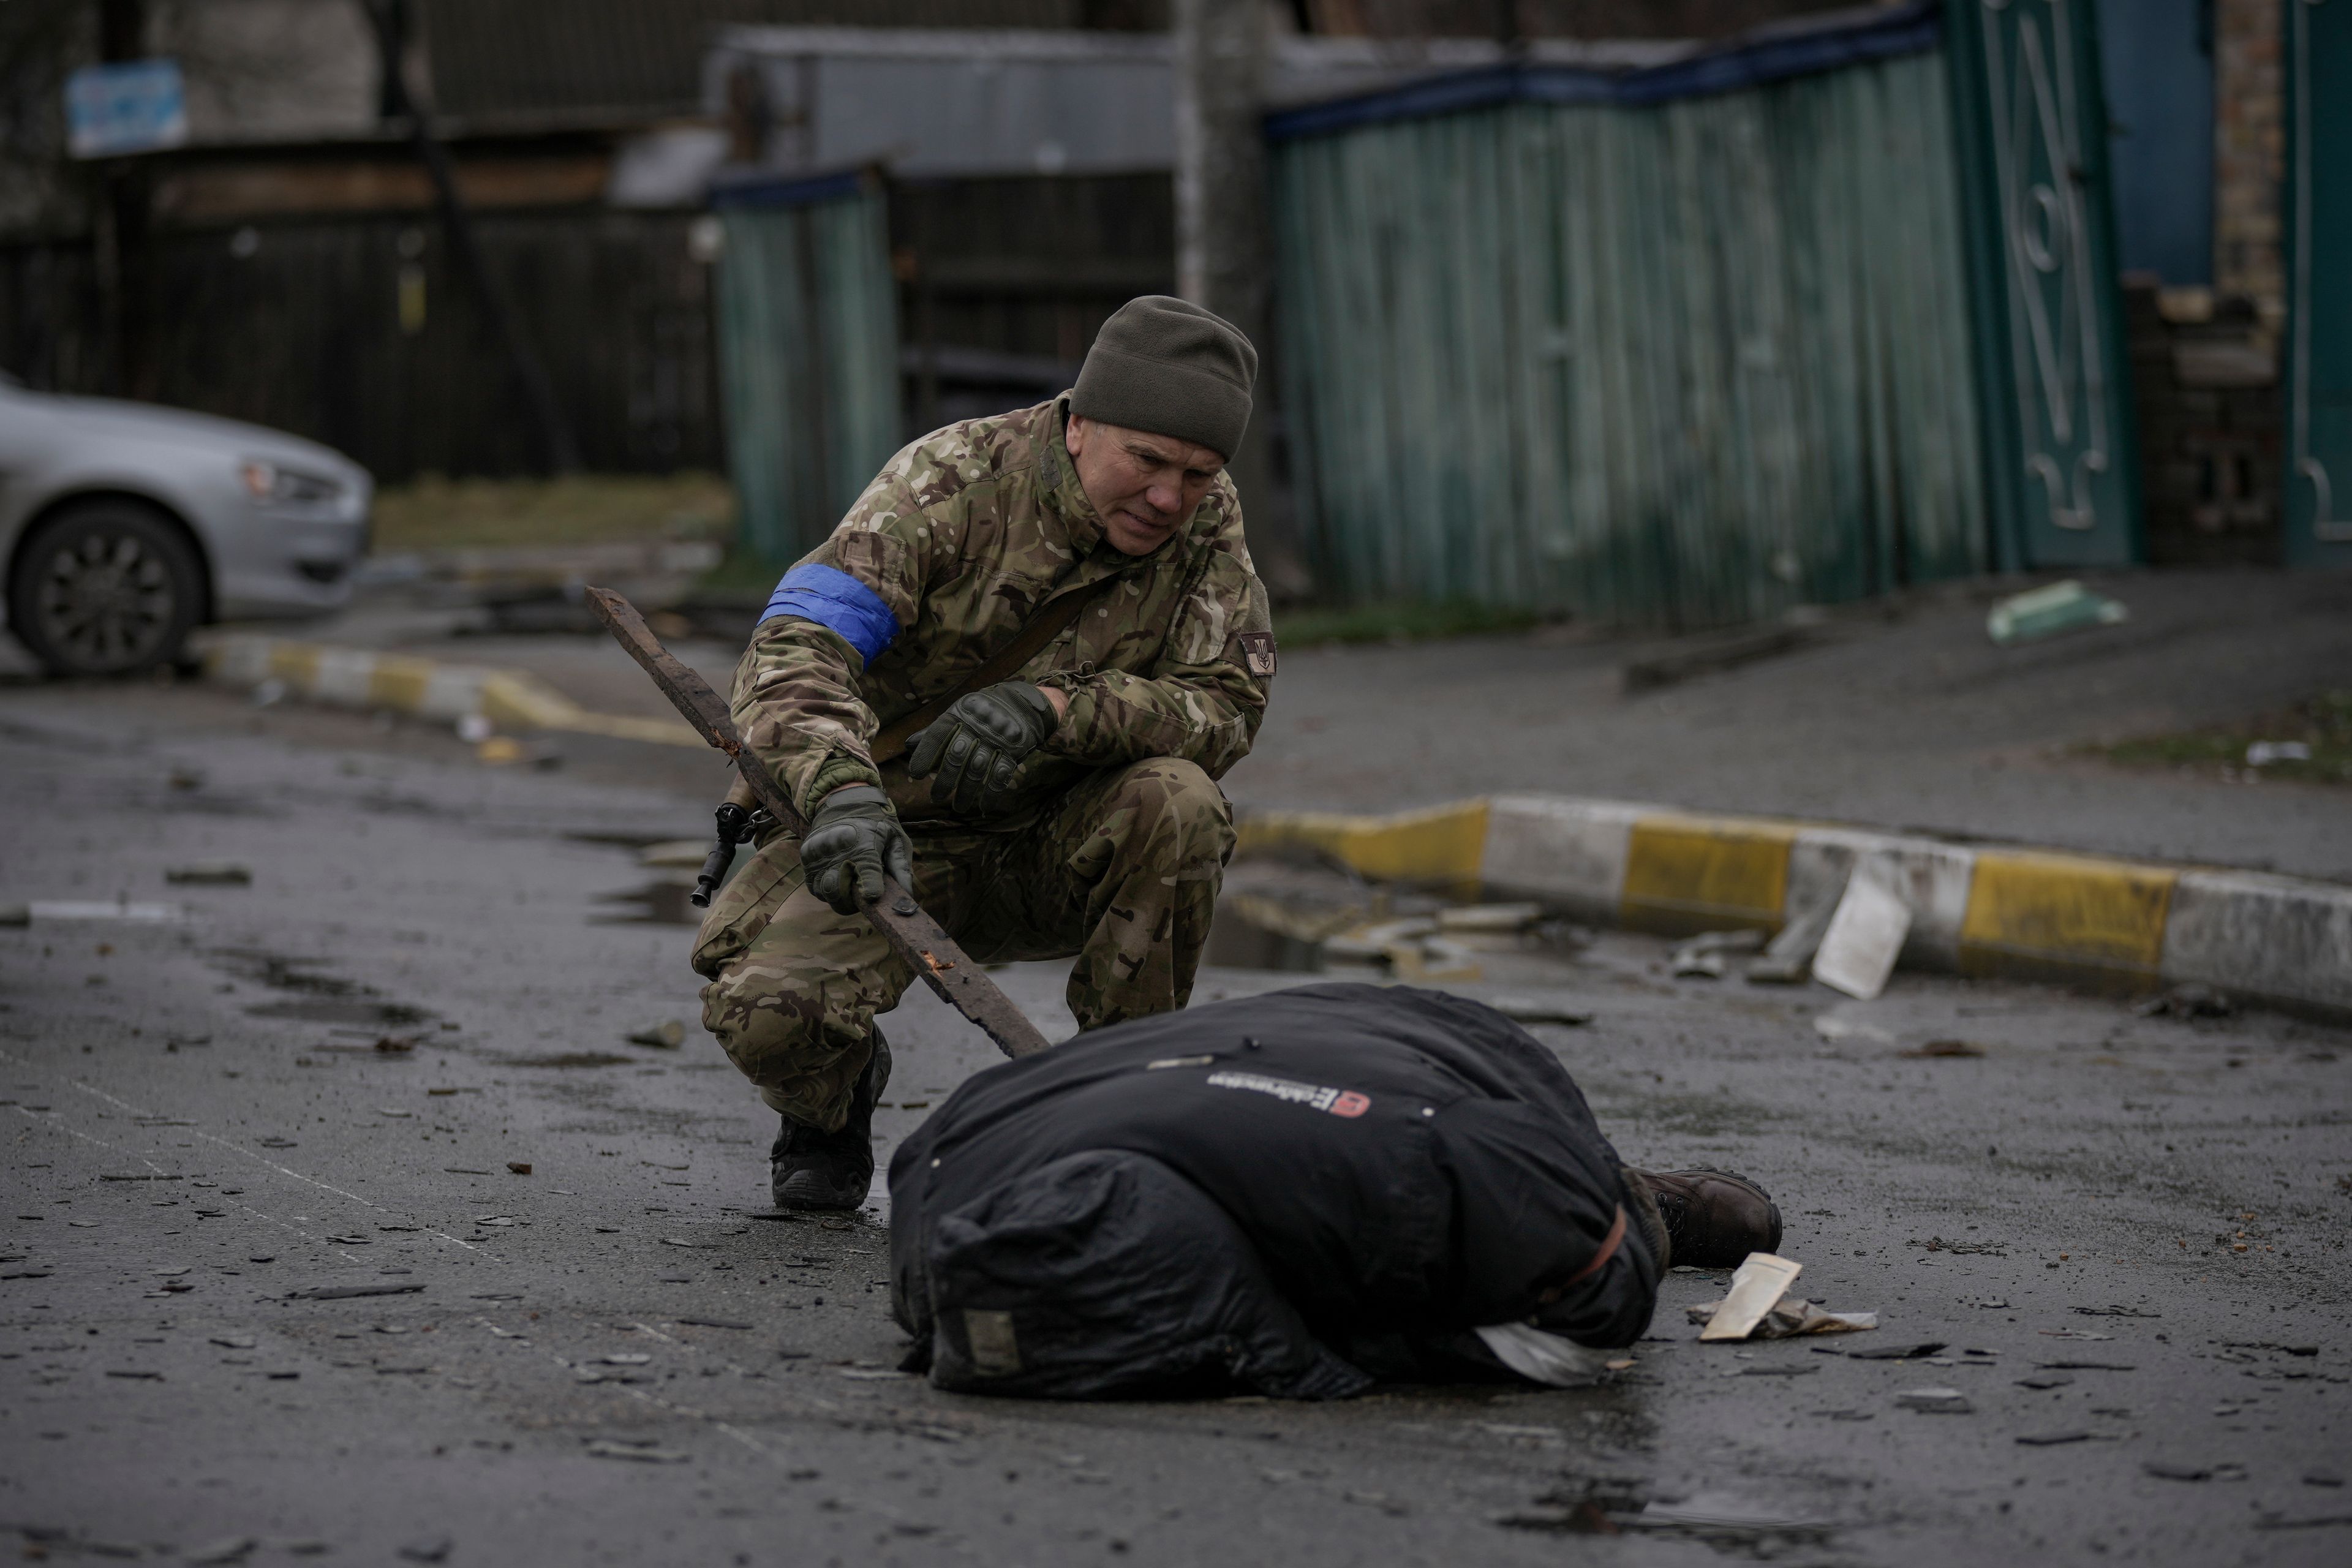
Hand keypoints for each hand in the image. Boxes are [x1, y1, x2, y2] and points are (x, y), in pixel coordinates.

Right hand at [799, 785, 913, 914]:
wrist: (844, 802)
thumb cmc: (875, 824)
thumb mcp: (895, 839)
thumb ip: (901, 868)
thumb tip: (907, 896)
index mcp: (864, 843)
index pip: (867, 871)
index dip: (871, 888)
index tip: (873, 896)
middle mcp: (837, 848)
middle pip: (838, 891)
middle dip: (851, 901)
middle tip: (860, 896)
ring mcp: (818, 853)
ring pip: (824, 892)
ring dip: (838, 897)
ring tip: (849, 886)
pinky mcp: (806, 857)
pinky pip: (813, 887)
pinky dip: (826, 890)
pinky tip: (837, 880)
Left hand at [905, 680, 1060, 817]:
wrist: (1022, 704)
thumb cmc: (980, 713)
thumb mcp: (957, 715)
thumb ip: (934, 731)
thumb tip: (908, 745)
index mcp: (959, 715)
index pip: (937, 735)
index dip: (925, 754)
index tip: (916, 774)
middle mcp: (976, 727)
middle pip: (956, 756)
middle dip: (945, 780)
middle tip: (935, 797)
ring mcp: (996, 740)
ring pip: (977, 769)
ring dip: (967, 792)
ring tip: (958, 808)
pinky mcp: (1013, 751)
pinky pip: (1000, 775)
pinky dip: (992, 793)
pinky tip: (984, 807)